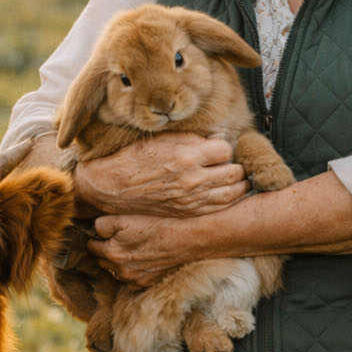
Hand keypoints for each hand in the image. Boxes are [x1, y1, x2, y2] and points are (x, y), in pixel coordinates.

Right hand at [74, 134, 247, 217]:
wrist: (112, 187)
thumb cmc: (134, 158)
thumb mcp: (161, 139)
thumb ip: (193, 138)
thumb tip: (218, 138)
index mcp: (186, 157)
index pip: (226, 149)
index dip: (224, 147)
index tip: (218, 147)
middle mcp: (192, 180)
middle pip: (235, 172)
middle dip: (236, 165)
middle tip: (231, 162)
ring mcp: (191, 200)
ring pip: (232, 193)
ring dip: (238, 184)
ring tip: (236, 178)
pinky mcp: (187, 213)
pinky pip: (219, 208)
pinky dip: (229, 200)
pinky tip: (228, 193)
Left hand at [88, 212, 213, 286]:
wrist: (186, 239)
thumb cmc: (157, 225)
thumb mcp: (125, 218)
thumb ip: (102, 224)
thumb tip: (93, 230)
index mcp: (111, 252)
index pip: (91, 246)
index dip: (96, 237)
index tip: (103, 232)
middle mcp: (120, 270)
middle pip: (102, 260)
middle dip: (106, 250)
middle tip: (118, 238)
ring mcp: (133, 279)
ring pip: (116, 271)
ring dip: (119, 261)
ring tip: (133, 248)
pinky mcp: (146, 283)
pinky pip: (131, 278)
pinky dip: (133, 269)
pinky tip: (143, 258)